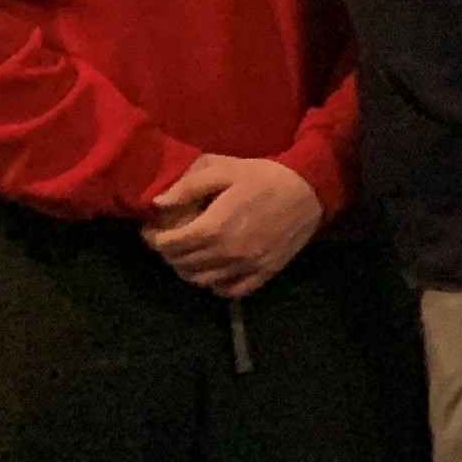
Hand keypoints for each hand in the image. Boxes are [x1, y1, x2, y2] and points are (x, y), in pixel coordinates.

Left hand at [145, 153, 325, 295]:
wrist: (309, 191)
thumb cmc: (264, 177)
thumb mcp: (223, 170)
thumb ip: (187, 187)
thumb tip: (157, 204)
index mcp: (213, 227)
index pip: (169, 245)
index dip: (154, 238)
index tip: (152, 230)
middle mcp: (226, 253)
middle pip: (182, 264)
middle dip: (168, 253)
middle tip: (169, 240)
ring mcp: (246, 266)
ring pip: (202, 281)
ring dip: (188, 270)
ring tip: (188, 256)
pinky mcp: (264, 273)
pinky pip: (231, 290)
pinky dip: (216, 286)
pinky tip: (214, 272)